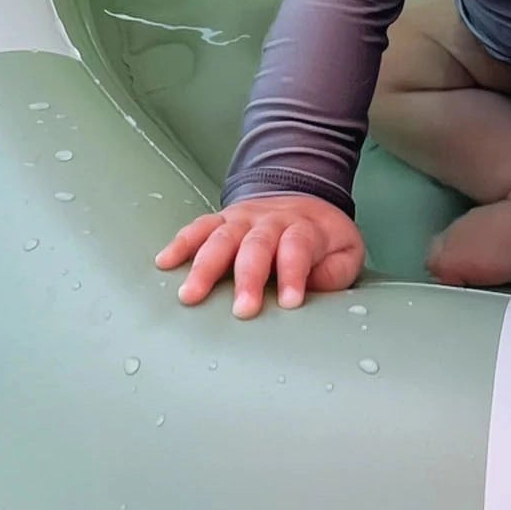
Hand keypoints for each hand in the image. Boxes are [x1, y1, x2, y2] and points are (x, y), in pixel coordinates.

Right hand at [155, 194, 364, 318]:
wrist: (304, 198)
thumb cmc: (324, 240)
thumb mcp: (346, 252)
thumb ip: (335, 271)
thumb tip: (312, 286)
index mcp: (304, 227)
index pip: (297, 247)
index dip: (293, 274)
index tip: (290, 303)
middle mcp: (270, 220)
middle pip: (256, 245)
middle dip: (248, 277)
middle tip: (242, 311)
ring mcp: (243, 218)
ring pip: (222, 237)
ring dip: (205, 265)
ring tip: (189, 295)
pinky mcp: (223, 220)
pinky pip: (199, 227)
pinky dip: (181, 243)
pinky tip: (164, 262)